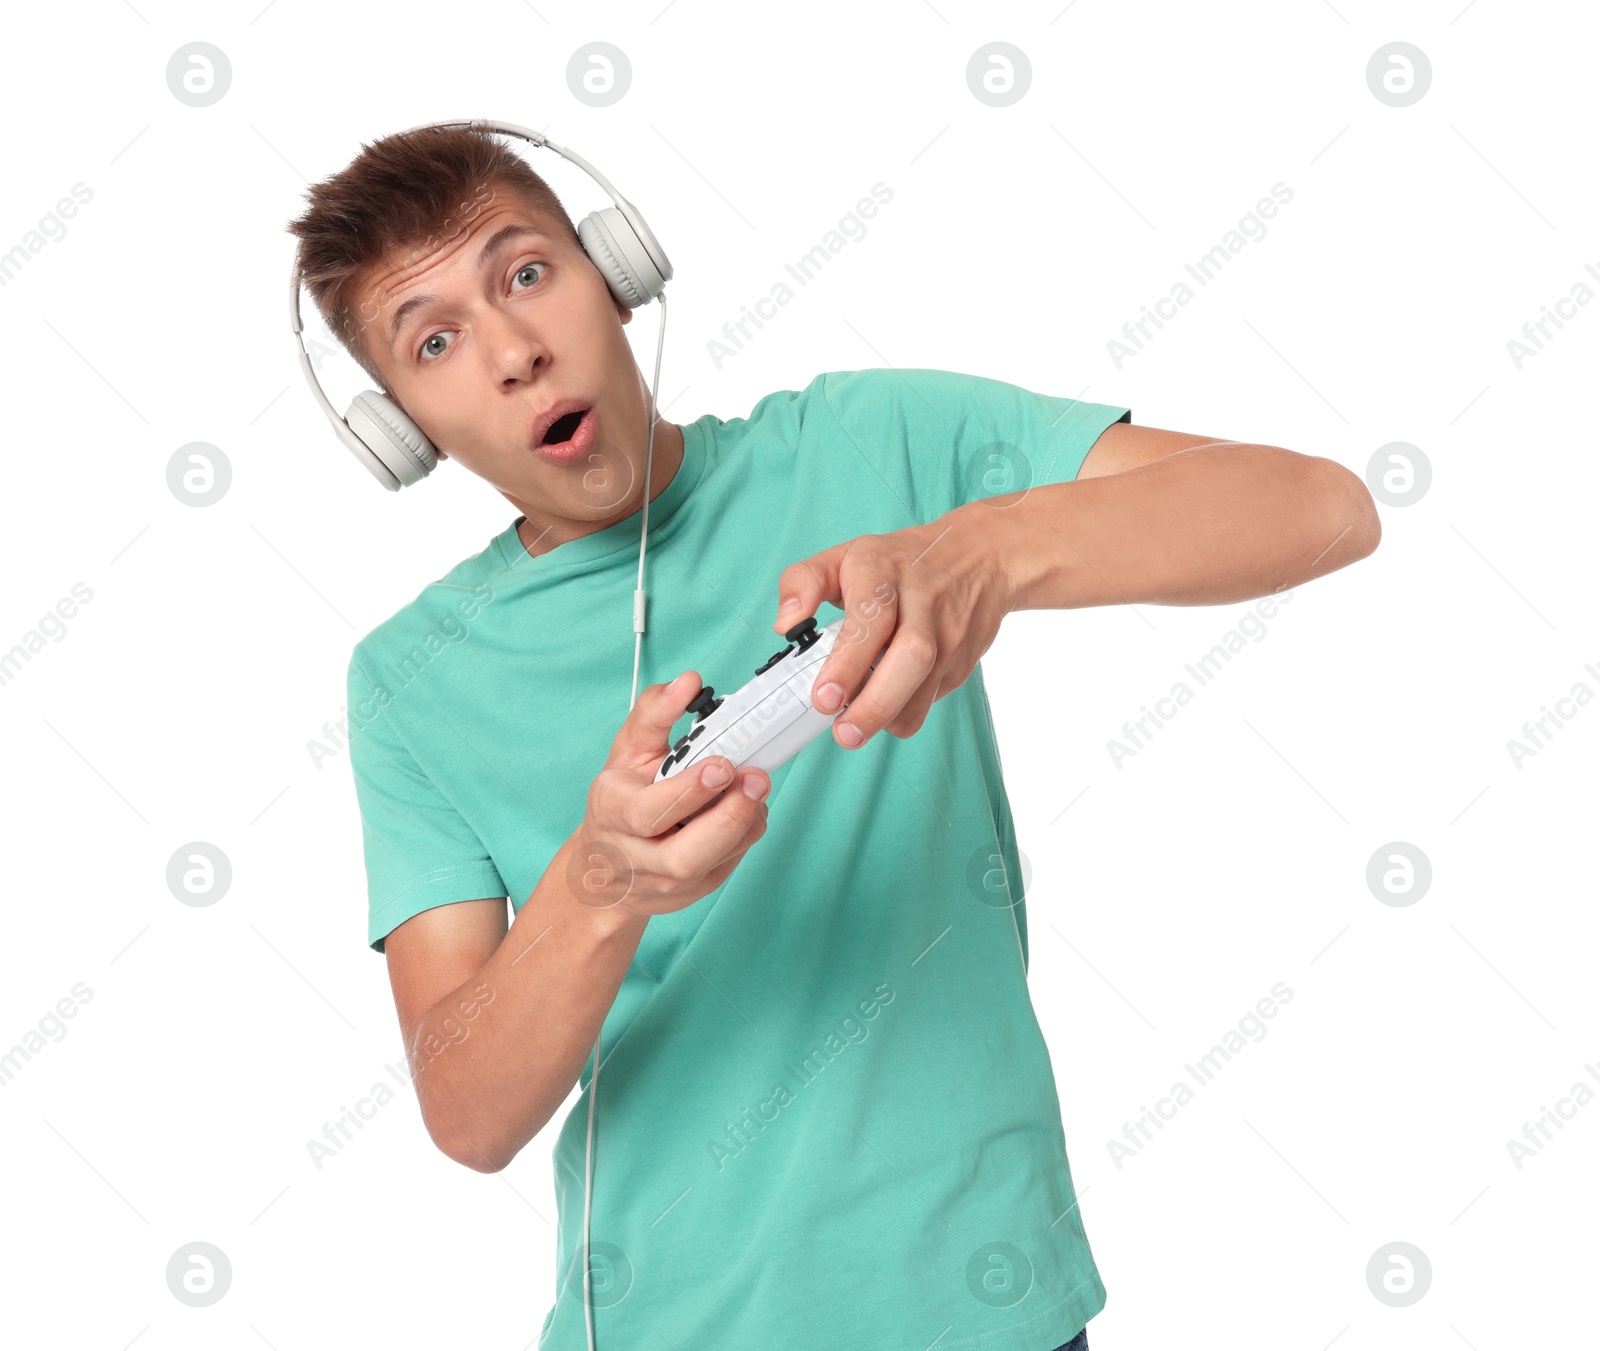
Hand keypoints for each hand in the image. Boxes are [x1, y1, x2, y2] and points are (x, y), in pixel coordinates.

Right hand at [573, 670, 769, 921]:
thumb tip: (688, 682)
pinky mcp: (696, 890)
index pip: (648, 813)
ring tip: (755, 786)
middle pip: (684, 856)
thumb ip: (655, 712)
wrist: (607, 868)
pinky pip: (732, 861)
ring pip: (714, 862)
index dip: (689, 792)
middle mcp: (636, 855)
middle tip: (756, 778)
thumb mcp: (628, 750)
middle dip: (728, 817)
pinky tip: (746, 805)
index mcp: (614, 812)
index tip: (721, 764)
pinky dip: (747, 830)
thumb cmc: (621, 799)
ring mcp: (667, 881)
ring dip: (745, 822)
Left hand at [772, 509, 1012, 748]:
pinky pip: (934, 697)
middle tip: (844, 733)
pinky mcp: (964, 659)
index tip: (824, 697)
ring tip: (857, 727)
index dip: (848, 662)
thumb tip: (786, 623)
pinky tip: (886, 705)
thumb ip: (803, 582)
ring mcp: (950, 632)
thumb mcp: (843, 556)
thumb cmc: (899, 562)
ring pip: (927, 687)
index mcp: (884, 571)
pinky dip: (906, 711)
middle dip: (876, 704)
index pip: (871, 617)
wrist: (978, 555)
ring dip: (890, 717)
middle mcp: (923, 600)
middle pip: (911, 657)